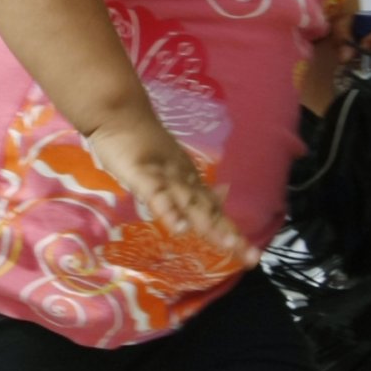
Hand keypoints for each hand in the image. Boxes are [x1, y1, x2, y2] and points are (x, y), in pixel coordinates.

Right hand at [82, 115, 254, 265]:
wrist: (119, 114)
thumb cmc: (137, 142)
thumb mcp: (164, 168)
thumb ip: (184, 186)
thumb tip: (219, 197)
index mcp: (187, 181)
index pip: (213, 209)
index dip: (230, 231)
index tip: (250, 254)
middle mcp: (183, 180)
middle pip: (208, 211)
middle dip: (229, 234)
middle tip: (251, 257)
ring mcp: (165, 176)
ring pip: (190, 204)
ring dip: (209, 224)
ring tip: (227, 245)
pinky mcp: (144, 174)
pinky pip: (158, 196)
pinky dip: (170, 212)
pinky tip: (179, 229)